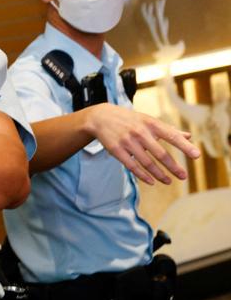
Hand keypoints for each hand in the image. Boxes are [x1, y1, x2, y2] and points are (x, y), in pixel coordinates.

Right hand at [83, 103, 199, 183]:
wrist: (101, 117)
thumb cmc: (130, 120)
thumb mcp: (149, 121)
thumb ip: (169, 130)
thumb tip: (189, 137)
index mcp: (151, 124)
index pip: (171, 136)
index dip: (184, 146)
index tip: (196, 156)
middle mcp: (140, 133)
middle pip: (160, 153)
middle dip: (173, 167)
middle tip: (183, 176)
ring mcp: (127, 142)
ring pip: (146, 162)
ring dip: (159, 174)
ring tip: (168, 181)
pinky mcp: (116, 150)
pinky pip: (132, 166)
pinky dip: (142, 175)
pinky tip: (152, 181)